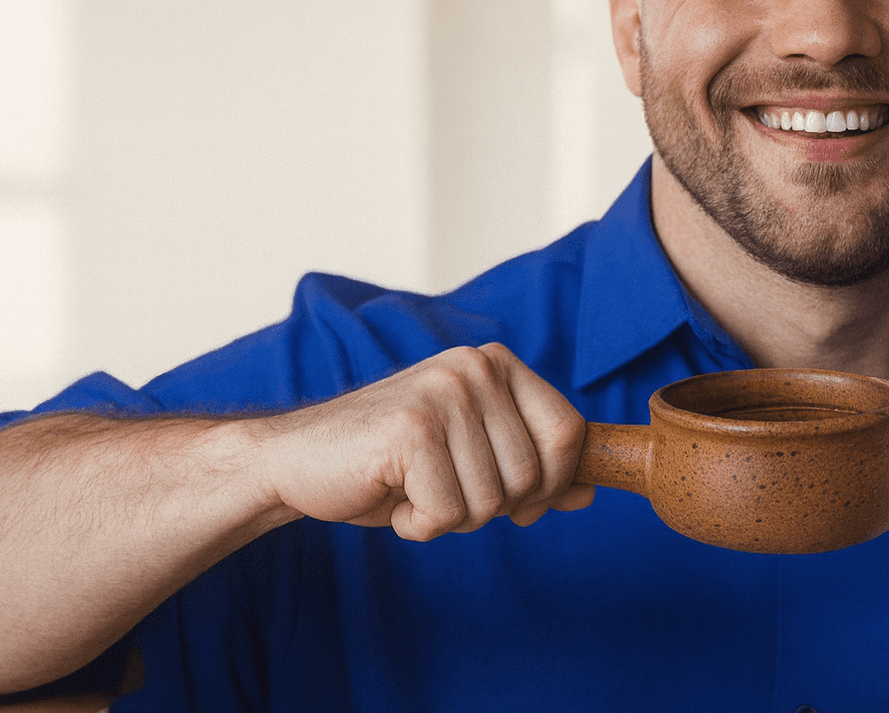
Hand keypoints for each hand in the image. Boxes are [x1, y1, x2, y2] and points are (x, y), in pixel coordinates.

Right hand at [256, 343, 593, 540]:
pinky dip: (418, 524)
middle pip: (534, 474)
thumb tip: (590, 492)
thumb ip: (532, 471)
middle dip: (491, 506)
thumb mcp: (470, 460)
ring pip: (492, 500)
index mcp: (498, 365)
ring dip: (450, 516)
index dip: (550, 482)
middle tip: (442, 490)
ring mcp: (444, 393)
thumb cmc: (389, 463)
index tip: (516, 502)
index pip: (569, 431)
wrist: (298, 461)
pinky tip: (391, 495)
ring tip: (412, 487)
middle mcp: (476, 367)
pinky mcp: (412, 428)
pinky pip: (448, 511)